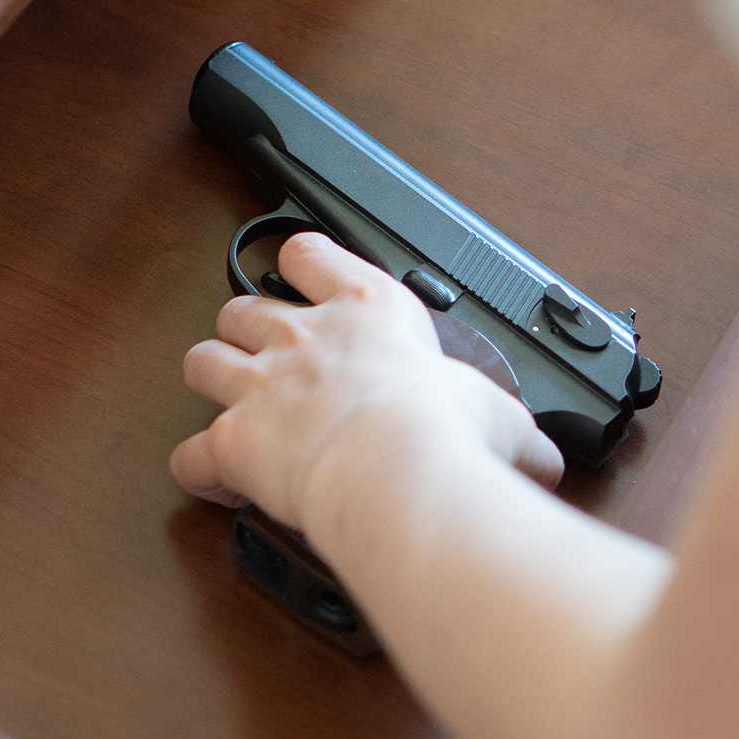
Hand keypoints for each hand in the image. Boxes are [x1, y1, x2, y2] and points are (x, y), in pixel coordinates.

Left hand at [170, 233, 562, 531]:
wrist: (398, 470)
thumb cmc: (446, 431)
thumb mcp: (501, 415)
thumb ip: (515, 429)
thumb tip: (548, 462)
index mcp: (368, 309)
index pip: (312, 254)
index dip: (301, 263)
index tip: (305, 273)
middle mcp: (304, 338)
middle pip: (241, 309)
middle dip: (246, 332)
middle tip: (267, 361)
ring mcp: (259, 386)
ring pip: (201, 363)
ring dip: (212, 384)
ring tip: (232, 409)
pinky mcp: (232, 442)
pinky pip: (190, 454)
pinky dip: (200, 470)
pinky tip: (219, 484)